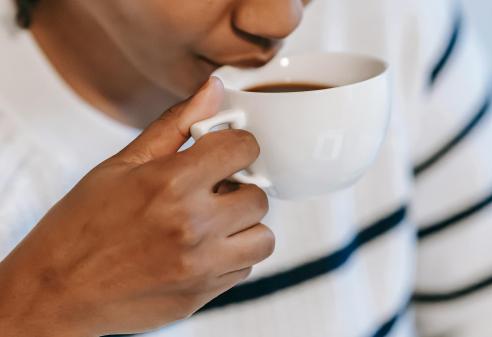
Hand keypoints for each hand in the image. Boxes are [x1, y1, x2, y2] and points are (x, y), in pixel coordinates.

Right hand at [0, 78, 273, 336]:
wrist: (56, 292)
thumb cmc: (81, 228)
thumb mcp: (122, 166)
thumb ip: (175, 125)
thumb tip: (213, 90)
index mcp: (172, 183)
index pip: (244, 148)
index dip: (237, 145)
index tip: (226, 152)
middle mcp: (193, 225)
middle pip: (258, 196)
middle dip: (241, 189)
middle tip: (215, 191)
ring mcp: (201, 265)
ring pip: (263, 237)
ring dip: (244, 227)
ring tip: (215, 222)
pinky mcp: (203, 293)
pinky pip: (245, 267)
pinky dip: (233, 256)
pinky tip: (204, 249)